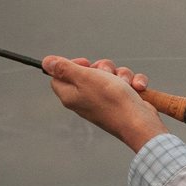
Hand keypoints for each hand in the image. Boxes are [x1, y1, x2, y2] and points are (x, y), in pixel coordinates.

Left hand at [43, 55, 169, 151]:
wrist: (140, 123)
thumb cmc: (112, 101)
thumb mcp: (85, 78)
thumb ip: (65, 69)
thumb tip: (46, 62)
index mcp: (71, 95)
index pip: (59, 76)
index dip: (71, 66)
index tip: (86, 63)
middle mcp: (85, 99)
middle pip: (88, 73)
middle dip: (104, 67)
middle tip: (107, 73)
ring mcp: (104, 101)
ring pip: (111, 76)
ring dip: (122, 74)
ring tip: (127, 83)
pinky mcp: (121, 102)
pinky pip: (126, 84)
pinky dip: (133, 83)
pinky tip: (137, 88)